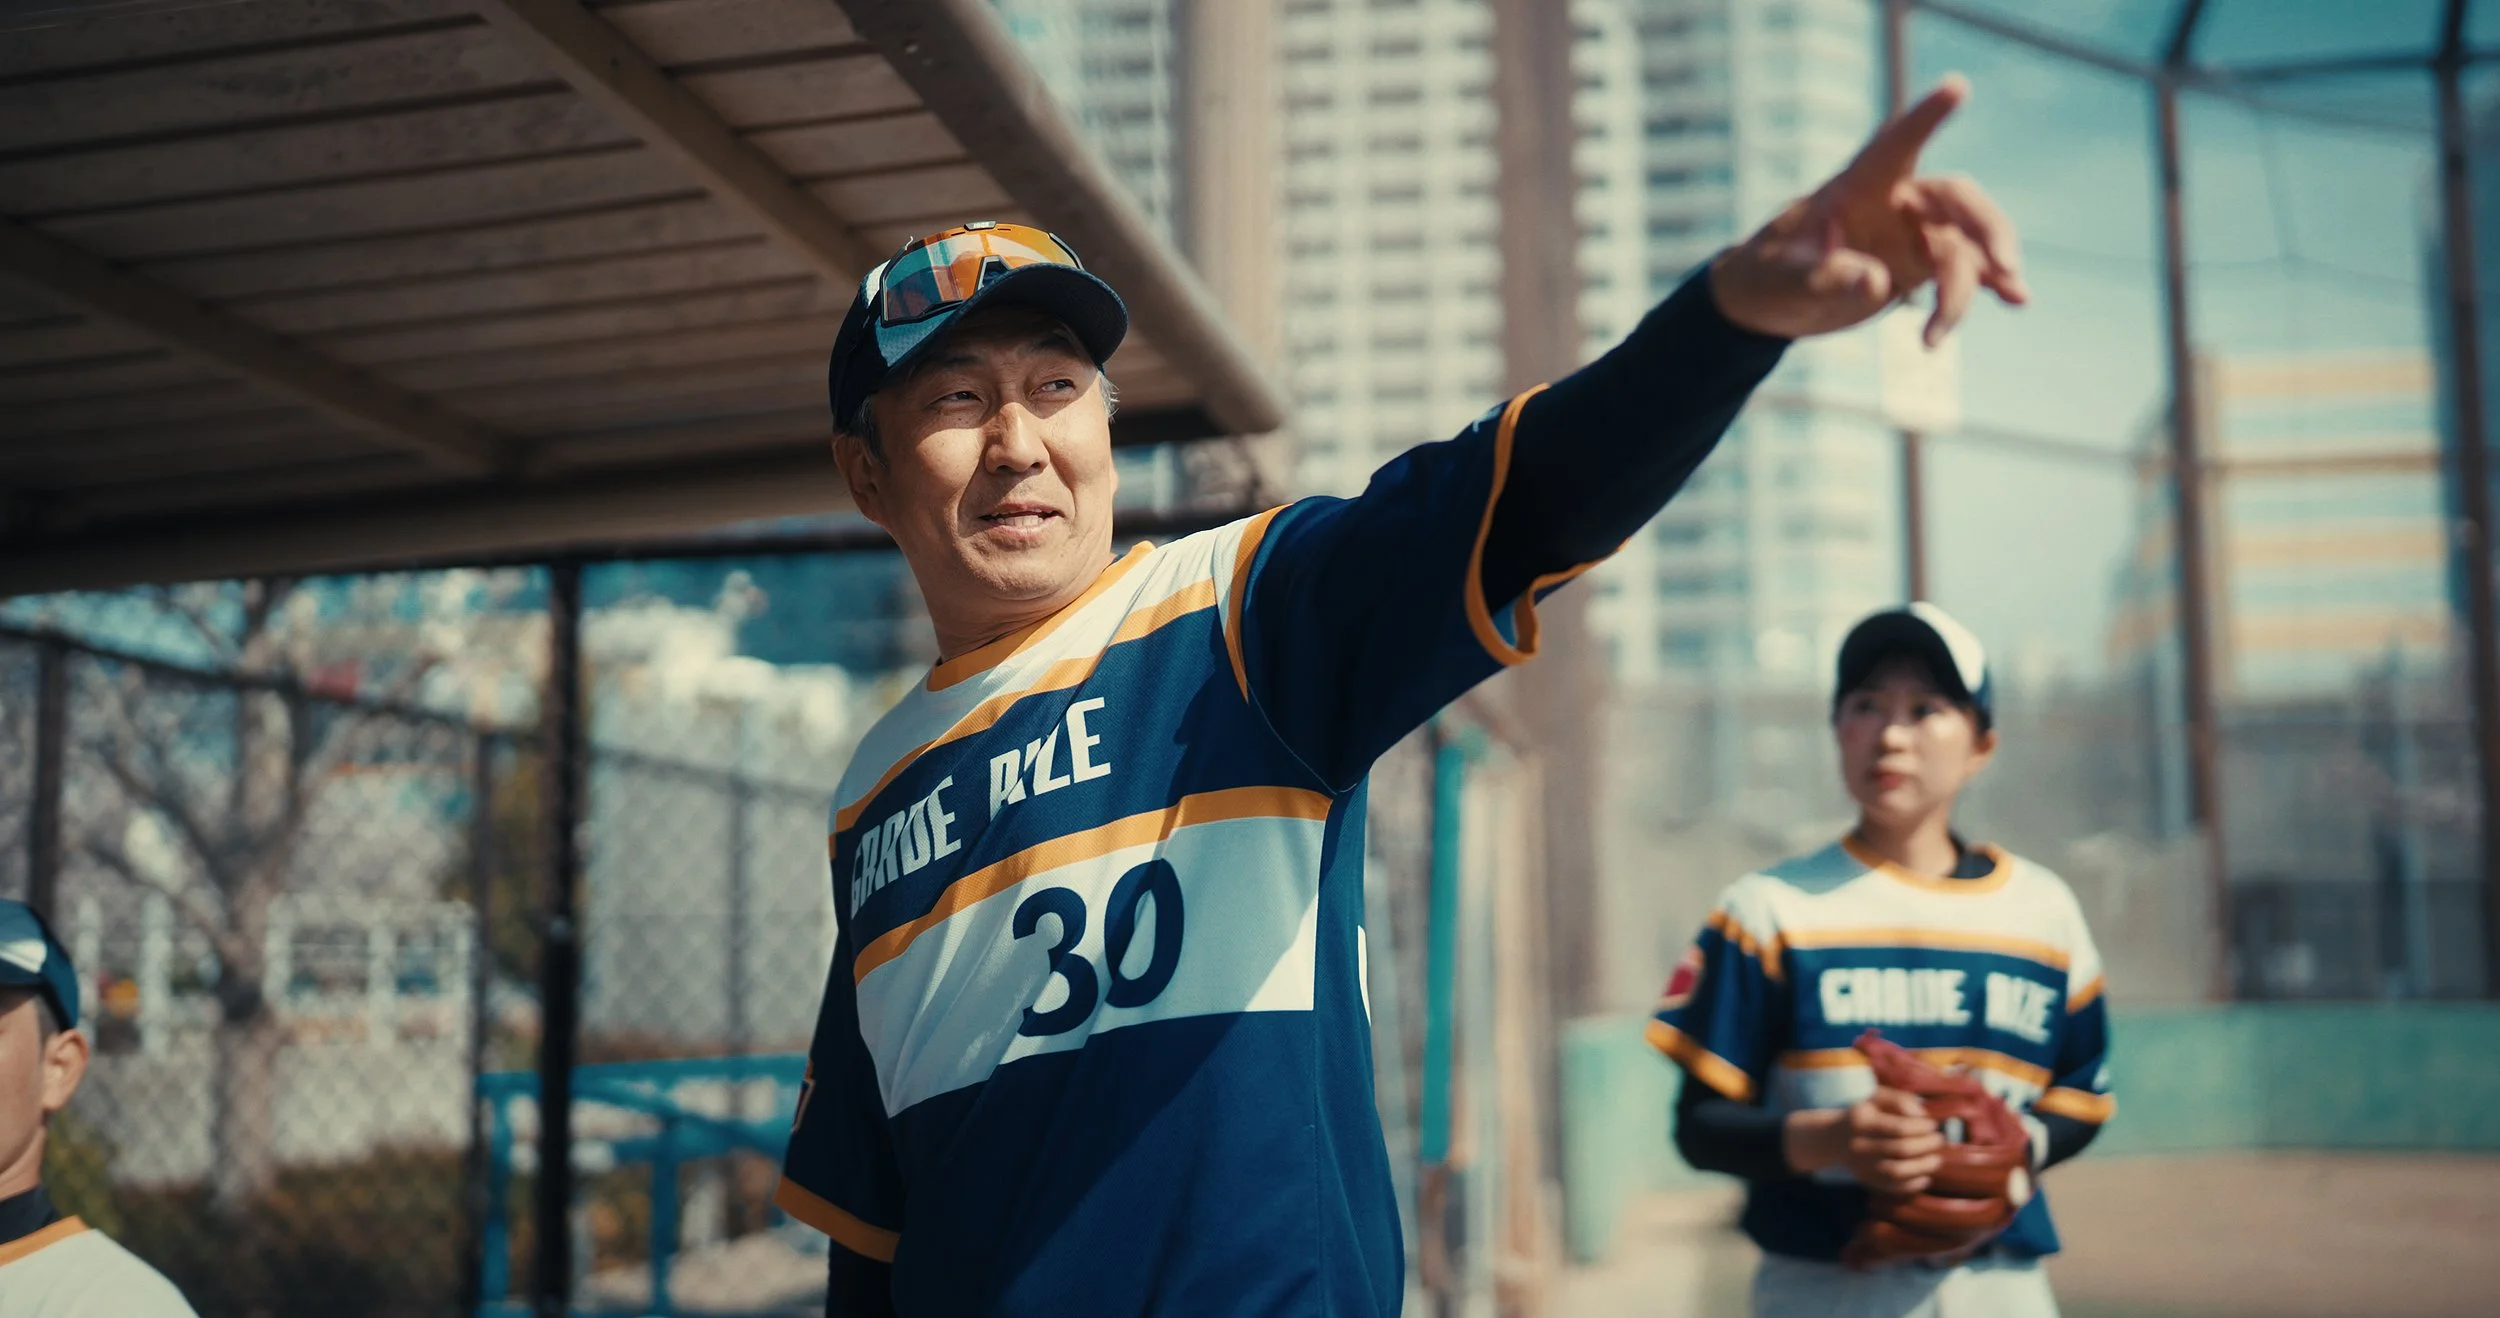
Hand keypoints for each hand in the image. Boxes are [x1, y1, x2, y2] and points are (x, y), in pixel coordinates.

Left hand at [1710, 75, 2025, 345]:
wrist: (1770, 302)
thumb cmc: (1768, 275)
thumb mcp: (1784, 278)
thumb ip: (1825, 276)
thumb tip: (1876, 283)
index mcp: (1858, 185)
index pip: (1895, 144)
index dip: (1925, 117)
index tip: (1957, 86)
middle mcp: (1896, 201)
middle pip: (1957, 199)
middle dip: (1987, 229)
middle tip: (2004, 266)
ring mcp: (1913, 234)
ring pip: (1967, 245)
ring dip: (1981, 279)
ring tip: (1966, 323)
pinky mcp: (1920, 265)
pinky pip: (1965, 272)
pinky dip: (1989, 286)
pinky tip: (2017, 299)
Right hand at [1785, 1087, 1944, 1194]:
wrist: (1833, 1139)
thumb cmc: (1864, 1114)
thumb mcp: (1875, 1098)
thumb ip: (1899, 1100)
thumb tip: (1921, 1115)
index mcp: (1861, 1121)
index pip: (1898, 1128)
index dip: (1921, 1128)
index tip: (1932, 1125)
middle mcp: (1859, 1145)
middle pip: (1900, 1150)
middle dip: (1926, 1146)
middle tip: (1939, 1140)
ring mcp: (1861, 1165)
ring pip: (1897, 1172)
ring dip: (1923, 1167)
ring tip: (1936, 1159)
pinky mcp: (1866, 1180)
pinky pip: (1892, 1187)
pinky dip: (1912, 1184)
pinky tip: (1925, 1176)